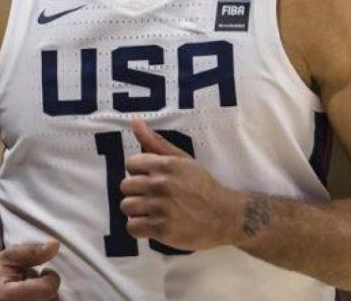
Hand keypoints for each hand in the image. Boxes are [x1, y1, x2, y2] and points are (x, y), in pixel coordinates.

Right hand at [0, 240, 60, 300]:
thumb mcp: (10, 256)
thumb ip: (32, 252)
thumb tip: (55, 245)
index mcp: (4, 295)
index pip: (46, 290)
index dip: (51, 278)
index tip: (45, 271)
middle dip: (49, 290)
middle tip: (35, 283)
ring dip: (46, 298)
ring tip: (30, 292)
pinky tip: (32, 299)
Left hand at [120, 119, 246, 250]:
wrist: (224, 215)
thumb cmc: (202, 186)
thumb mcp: (183, 160)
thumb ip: (156, 142)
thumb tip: (134, 121)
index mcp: (166, 165)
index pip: (131, 164)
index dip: (140, 172)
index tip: (152, 178)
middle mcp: (161, 184)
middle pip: (125, 186)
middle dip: (137, 191)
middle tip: (154, 196)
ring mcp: (161, 207)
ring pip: (127, 206)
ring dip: (137, 210)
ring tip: (153, 210)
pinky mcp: (161, 229)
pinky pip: (132, 227)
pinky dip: (140, 227)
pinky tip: (153, 224)